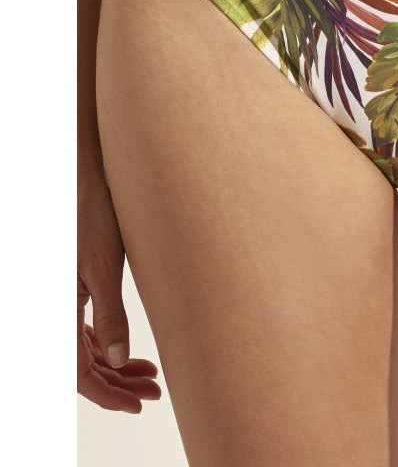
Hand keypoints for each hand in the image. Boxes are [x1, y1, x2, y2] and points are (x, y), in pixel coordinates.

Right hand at [78, 166, 160, 411]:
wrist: (84, 181)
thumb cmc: (90, 216)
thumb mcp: (103, 268)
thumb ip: (110, 315)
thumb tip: (120, 360)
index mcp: (57, 310)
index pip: (78, 373)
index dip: (108, 395)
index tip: (138, 404)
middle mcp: (56, 310)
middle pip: (83, 365)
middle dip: (118, 383)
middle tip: (153, 389)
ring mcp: (63, 301)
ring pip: (85, 349)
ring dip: (114, 365)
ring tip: (150, 372)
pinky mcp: (73, 289)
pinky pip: (84, 330)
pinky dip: (107, 344)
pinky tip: (129, 351)